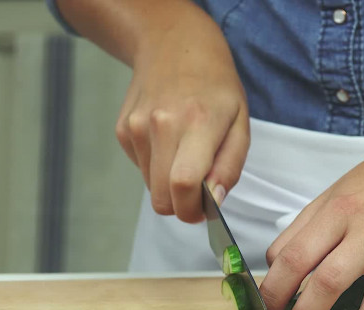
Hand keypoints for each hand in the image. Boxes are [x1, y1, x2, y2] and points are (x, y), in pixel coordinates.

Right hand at [115, 17, 249, 221]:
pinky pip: (140, 168)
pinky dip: (155, 165)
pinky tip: (167, 138)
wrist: (173, 45)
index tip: (203, 210)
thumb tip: (213, 200)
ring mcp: (137, 127)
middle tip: (198, 191)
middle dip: (180, 205)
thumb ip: (230, 166)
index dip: (193, 210)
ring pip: (150, 186)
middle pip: (161, 198)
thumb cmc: (215, 86)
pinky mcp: (123, 130)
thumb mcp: (240, 122)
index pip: (184, 185)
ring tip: (184, 151)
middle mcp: (161, 125)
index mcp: (197, 123)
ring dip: (168, 182)